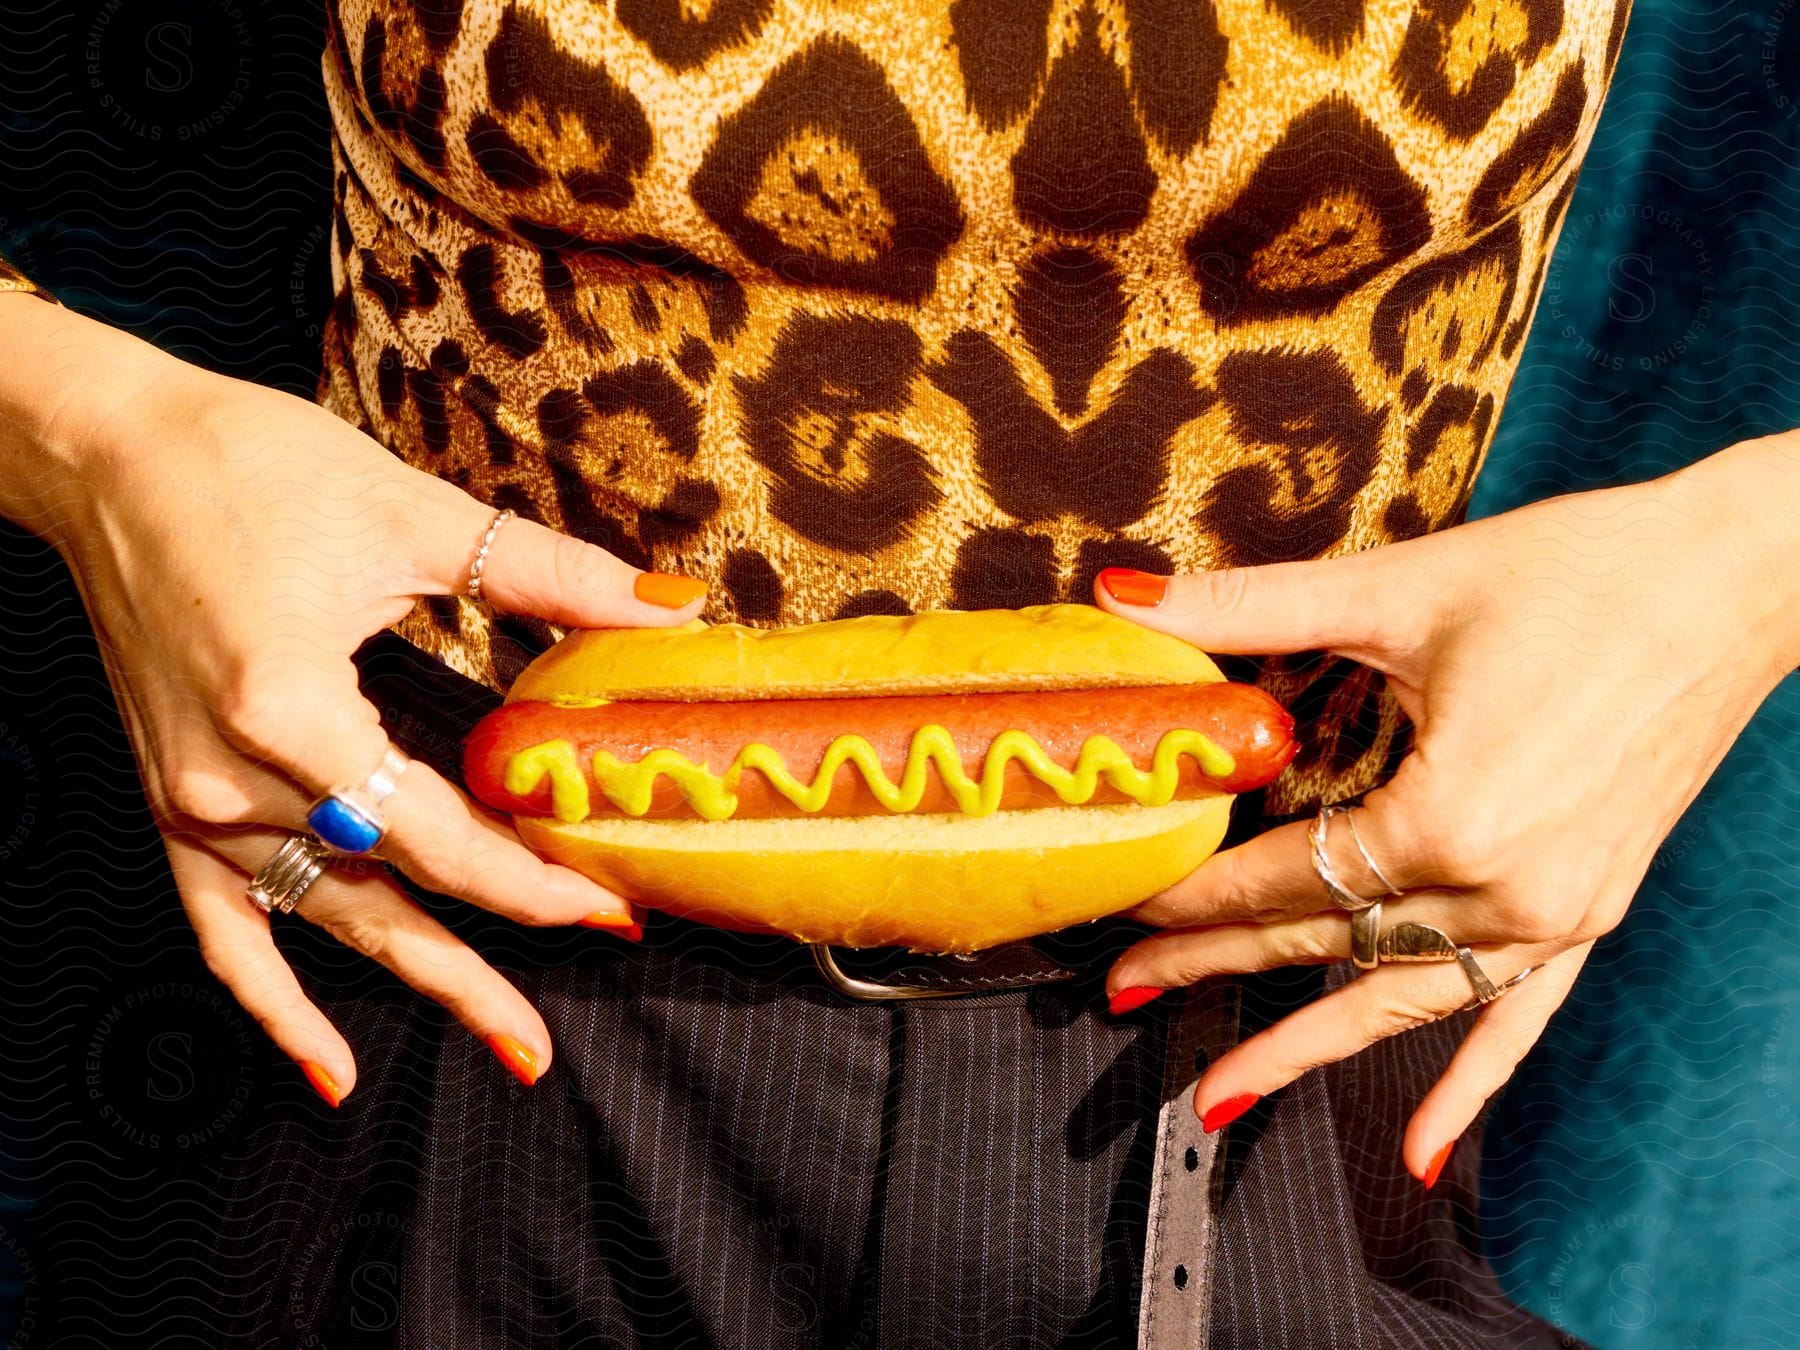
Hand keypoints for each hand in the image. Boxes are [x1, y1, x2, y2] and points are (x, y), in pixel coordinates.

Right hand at [21, 306, 707, 1105]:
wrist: (106, 451)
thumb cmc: (246, 465)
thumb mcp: (412, 515)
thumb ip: (550, 575)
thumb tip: (669, 602)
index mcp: (291, 709)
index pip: (439, 839)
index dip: (531, 885)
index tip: (609, 912)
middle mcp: (232, 777)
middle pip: (384, 903)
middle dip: (482, 969)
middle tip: (555, 1032)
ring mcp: (193, 799)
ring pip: (323, 924)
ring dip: (413, 984)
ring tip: (504, 1041)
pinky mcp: (170, 799)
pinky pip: (221, 930)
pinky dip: (273, 1003)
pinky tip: (327, 1071)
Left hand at [1093, 437, 1798, 1184]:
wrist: (1736, 579)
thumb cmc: (1581, 574)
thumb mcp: (1396, 591)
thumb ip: (1246, 607)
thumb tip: (1122, 595)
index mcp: (1447, 818)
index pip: (1284, 877)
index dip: (1197, 894)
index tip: (1130, 911)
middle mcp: (1504, 888)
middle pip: (1326, 942)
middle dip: (1217, 966)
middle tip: (1129, 990)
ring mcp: (1556, 913)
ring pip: (1401, 1000)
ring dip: (1309, 1045)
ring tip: (1222, 1092)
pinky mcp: (1592, 911)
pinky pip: (1515, 1019)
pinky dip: (1466, 1086)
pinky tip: (1424, 1154)